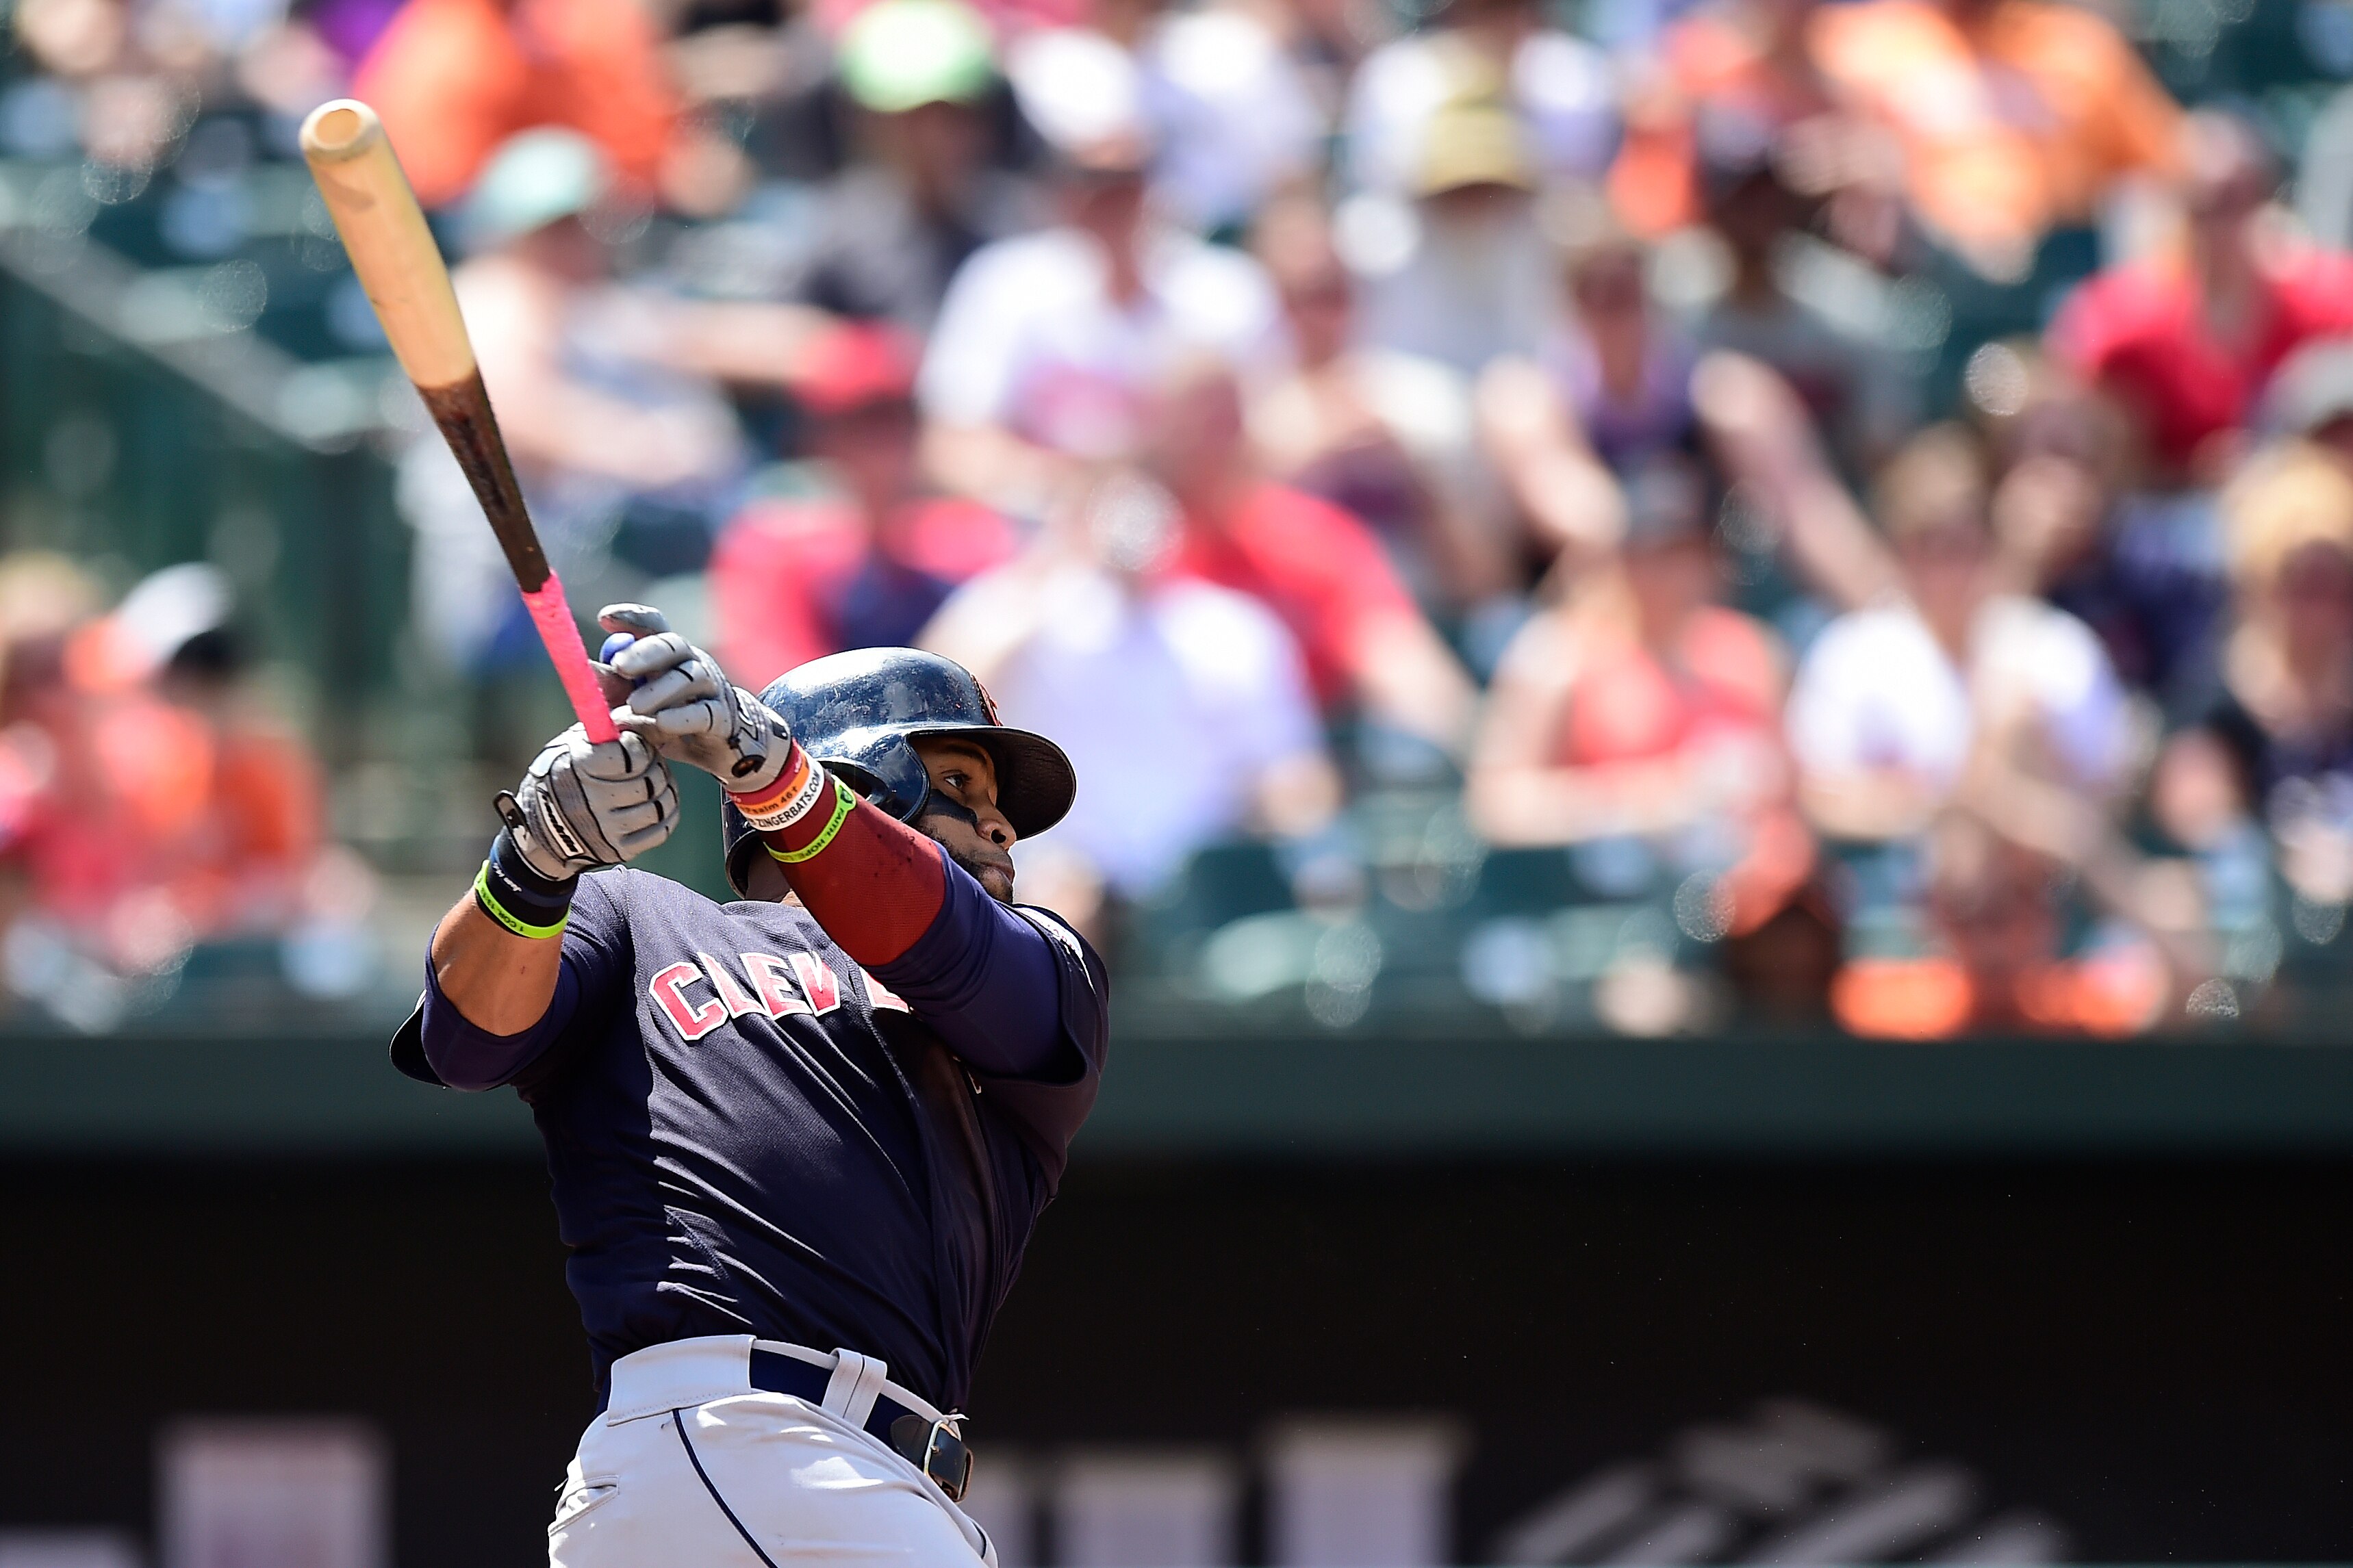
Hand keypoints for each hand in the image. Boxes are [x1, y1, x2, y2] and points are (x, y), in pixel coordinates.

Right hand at [499, 725, 678, 880]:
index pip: (632, 754)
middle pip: (650, 780)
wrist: (541, 829)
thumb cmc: (563, 775)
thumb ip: (604, 730)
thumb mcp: (571, 745)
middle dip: (655, 767)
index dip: (639, 747)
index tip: (634, 746)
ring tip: (656, 782)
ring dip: (665, 790)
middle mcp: (592, 800)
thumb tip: (639, 711)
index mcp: (580, 767)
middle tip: (649, 764)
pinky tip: (659, 803)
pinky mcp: (619, 849)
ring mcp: (606, 828)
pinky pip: (662, 829)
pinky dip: (667, 814)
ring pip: (660, 805)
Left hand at [596, 604, 790, 791]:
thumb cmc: (669, 719)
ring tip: (633, 707)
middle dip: (645, 652)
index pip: (653, 625)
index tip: (603, 618)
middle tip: (619, 665)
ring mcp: (712, 688)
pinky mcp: (722, 717)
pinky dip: (681, 717)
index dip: (631, 617)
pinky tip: (662, 723)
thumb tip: (582, 669)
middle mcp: (693, 662)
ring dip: (659, 690)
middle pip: (672, 645)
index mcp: (670, 654)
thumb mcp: (635, 704)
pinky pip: (703, 712)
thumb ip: (612, 688)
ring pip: (688, 677)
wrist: (719, 748)